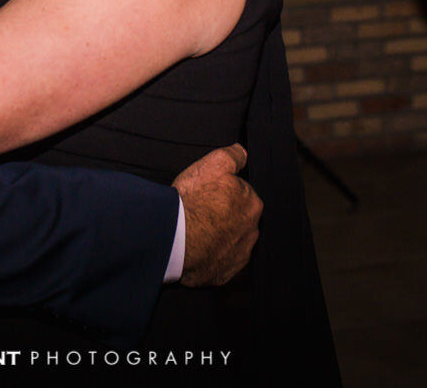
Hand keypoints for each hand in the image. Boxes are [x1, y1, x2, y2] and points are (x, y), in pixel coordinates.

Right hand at [173, 144, 261, 286]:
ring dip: (217, 236)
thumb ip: (233, 155)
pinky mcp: (224, 274)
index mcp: (252, 205)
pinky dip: (210, 256)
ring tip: (195, 230)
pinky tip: (195, 248)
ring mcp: (238, 256)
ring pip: (229, 241)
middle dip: (223, 215)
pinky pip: (219, 262)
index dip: (222, 191)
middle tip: (199, 211)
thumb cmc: (192, 202)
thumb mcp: (213, 164)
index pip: (241, 193)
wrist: (173, 240)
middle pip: (237, 218)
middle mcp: (251, 232)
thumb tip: (242, 152)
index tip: (207, 194)